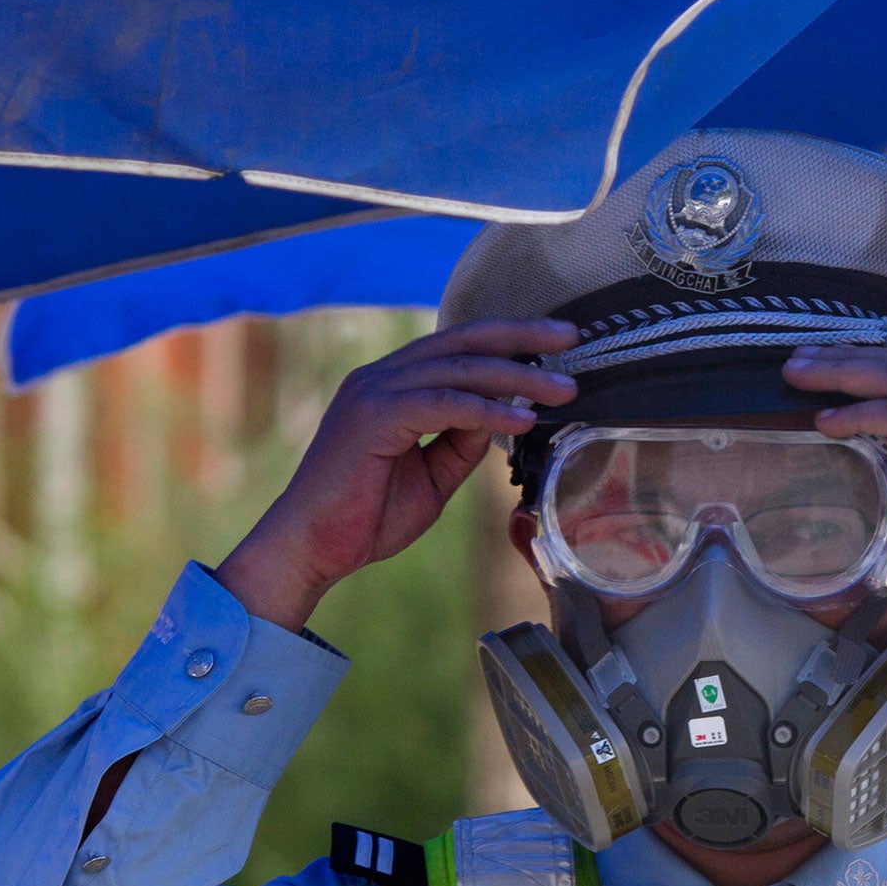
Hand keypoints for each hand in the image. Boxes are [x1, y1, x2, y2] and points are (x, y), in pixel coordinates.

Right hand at [215, 318, 579, 632]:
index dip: (510, 339)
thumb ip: (463, 443)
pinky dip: (484, 410)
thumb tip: (504, 417)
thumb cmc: (367, 516)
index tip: (559, 342)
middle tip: (572, 339)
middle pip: (463, 341)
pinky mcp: (371, 419)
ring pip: (458, 369)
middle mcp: (381, 378)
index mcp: (395, 385)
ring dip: (517, 377)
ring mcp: (373, 394)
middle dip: (522, 337)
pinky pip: (441, 404)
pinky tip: (521, 420)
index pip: (460, 347)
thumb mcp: (434, 476)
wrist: (313, 547)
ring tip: (563, 389)